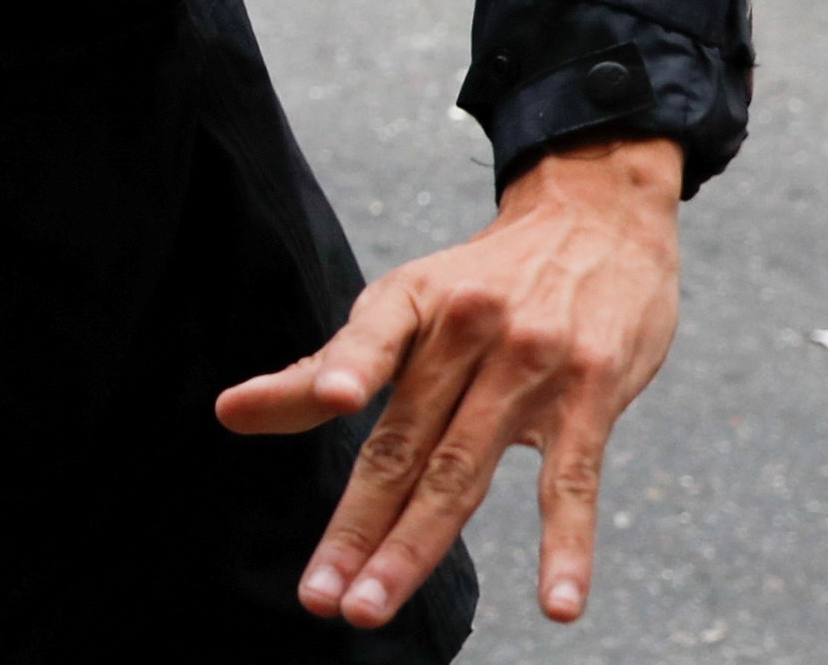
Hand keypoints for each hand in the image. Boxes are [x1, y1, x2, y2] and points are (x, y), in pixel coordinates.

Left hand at [218, 136, 684, 629]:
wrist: (598, 220)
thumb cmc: (484, 278)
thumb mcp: (407, 302)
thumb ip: (330, 365)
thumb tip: (229, 413)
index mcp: (413, 300)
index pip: (375, 336)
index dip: (350, 366)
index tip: (334, 398)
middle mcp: (469, 330)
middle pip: (405, 443)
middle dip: (359, 524)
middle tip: (321, 596)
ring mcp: (531, 366)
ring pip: (464, 472)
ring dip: (416, 547)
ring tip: (372, 603)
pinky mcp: (590, 397)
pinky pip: (572, 483)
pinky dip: (566, 549)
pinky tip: (557, 606)